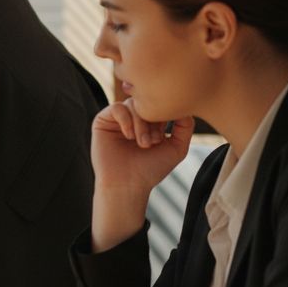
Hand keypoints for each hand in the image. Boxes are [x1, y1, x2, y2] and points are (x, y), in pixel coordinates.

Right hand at [90, 99, 193, 250]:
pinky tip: (129, 137)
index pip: (160, 104)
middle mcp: (134, 118)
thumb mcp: (177, 147)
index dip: (165, 116)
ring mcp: (118, 119)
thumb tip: (184, 106)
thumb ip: (185, 126)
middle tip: (155, 141)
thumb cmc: (150, 169)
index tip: (164, 137)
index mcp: (150, 122)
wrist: (127, 185)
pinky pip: (116, 107)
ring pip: (133, 104)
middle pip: (146, 102)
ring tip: (143, 143)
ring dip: (141, 123)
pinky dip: (127, 120)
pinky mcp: (102, 121)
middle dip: (153, 119)